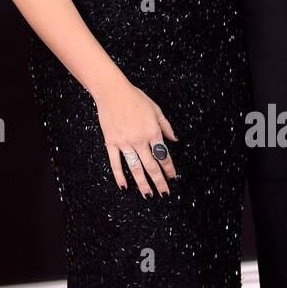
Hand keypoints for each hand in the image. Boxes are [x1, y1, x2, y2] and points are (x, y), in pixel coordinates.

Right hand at [95, 79, 178, 195]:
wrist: (113, 91)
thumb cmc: (135, 98)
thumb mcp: (156, 110)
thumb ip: (166, 127)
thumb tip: (175, 140)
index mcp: (153, 132)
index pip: (164, 156)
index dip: (169, 169)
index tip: (173, 178)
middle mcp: (140, 140)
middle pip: (152, 166)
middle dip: (159, 182)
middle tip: (164, 193)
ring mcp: (125, 143)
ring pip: (135, 168)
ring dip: (143, 184)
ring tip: (148, 195)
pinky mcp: (111, 143)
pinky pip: (115, 163)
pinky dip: (119, 176)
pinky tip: (124, 187)